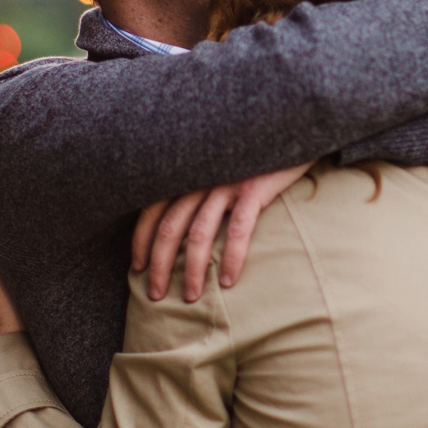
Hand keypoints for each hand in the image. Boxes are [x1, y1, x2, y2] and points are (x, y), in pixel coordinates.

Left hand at [132, 162, 314, 302]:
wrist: (289, 130)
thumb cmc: (250, 158)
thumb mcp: (217, 168)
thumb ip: (198, 191)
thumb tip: (182, 231)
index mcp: (187, 174)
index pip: (152, 211)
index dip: (141, 241)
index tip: (137, 267)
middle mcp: (200, 178)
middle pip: (170, 228)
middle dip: (160, 265)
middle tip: (157, 295)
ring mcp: (226, 183)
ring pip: (200, 233)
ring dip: (193, 270)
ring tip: (191, 297)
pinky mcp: (253, 189)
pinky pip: (239, 229)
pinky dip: (233, 258)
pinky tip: (229, 282)